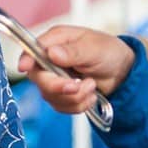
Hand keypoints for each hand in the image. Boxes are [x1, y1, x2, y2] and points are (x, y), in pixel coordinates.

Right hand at [19, 26, 135, 114]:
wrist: (122, 72)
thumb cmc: (108, 52)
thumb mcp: (94, 48)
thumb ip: (73, 52)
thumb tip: (52, 53)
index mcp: (56, 41)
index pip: (32, 50)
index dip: (26, 60)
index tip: (25, 68)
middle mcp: (51, 59)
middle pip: (39, 78)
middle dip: (59, 86)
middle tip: (77, 85)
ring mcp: (55, 78)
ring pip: (51, 96)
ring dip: (75, 96)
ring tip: (91, 85)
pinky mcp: (61, 95)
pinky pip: (62, 107)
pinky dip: (79, 105)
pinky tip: (90, 95)